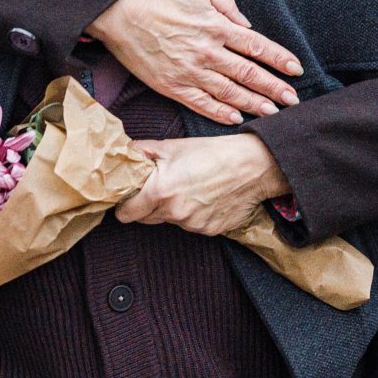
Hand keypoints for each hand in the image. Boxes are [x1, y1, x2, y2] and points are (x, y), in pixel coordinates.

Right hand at [86, 0, 301, 123]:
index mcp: (215, 26)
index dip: (278, 58)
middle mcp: (206, 51)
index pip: (256, 45)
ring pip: (230, 92)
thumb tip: (247, 25)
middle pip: (248, 73)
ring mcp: (190, 72)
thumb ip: (226, 5)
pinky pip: (202, 104)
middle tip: (293, 99)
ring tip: (273, 112)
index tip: (295, 69)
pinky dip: (220, 113)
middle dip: (274, 87)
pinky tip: (237, 118)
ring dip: (254, 104)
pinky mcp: (172, 86)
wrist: (118, 15)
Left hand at [114, 135, 290, 236]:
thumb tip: (124, 154)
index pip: (126, 214)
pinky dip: (193, 214)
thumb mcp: (173, 146)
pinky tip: (204, 197)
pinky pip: (192, 226)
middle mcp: (174, 213)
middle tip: (160, 188)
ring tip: (188, 188)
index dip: (124, 206)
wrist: (253, 165)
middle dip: (147, 206)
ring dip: (172, 209)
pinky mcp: (209, 231)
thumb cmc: (212, 152)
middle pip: (146, 219)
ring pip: (170, 222)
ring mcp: (192, 225)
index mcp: (159, 192)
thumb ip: (143, 152)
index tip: (128, 199)